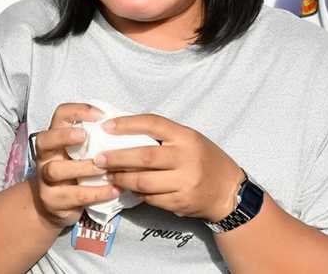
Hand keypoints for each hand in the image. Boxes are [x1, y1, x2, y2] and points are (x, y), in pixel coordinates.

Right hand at [30, 103, 119, 228]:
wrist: (55, 208)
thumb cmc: (76, 174)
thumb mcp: (82, 154)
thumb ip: (96, 140)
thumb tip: (127, 126)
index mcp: (56, 139)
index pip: (60, 116)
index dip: (77, 111)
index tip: (100, 115)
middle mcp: (46, 156)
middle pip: (45, 140)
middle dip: (64, 136)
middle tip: (84, 136)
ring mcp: (45, 180)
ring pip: (56, 170)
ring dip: (84, 167)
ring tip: (106, 169)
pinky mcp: (52, 201)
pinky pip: (73, 195)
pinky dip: (96, 192)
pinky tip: (114, 190)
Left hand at [97, 114, 244, 221]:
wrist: (229, 192)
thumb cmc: (205, 160)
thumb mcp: (190, 139)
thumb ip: (164, 136)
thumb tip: (125, 132)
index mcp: (187, 137)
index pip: (153, 124)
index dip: (127, 124)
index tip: (106, 126)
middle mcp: (186, 159)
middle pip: (144, 156)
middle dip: (117, 158)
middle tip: (98, 159)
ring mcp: (184, 183)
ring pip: (143, 182)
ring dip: (122, 179)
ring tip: (109, 176)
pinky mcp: (180, 203)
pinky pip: (150, 198)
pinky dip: (136, 193)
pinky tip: (128, 189)